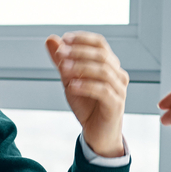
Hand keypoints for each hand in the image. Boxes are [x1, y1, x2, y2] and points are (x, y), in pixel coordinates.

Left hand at [46, 32, 128, 157]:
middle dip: (79, 52)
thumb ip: (62, 61)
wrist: (96, 133)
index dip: (82, 39)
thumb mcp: (69, 80)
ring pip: (103, 71)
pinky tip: (71, 86)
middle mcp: (118, 74)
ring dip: (81, 67)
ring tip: (63, 69)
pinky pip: (103, 91)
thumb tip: (51, 38)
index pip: (100, 43)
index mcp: (109, 65)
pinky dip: (86, 86)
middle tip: (60, 54)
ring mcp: (119, 89)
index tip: (64, 39)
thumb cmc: (87, 105)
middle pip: (102, 55)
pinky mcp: (116, 104)